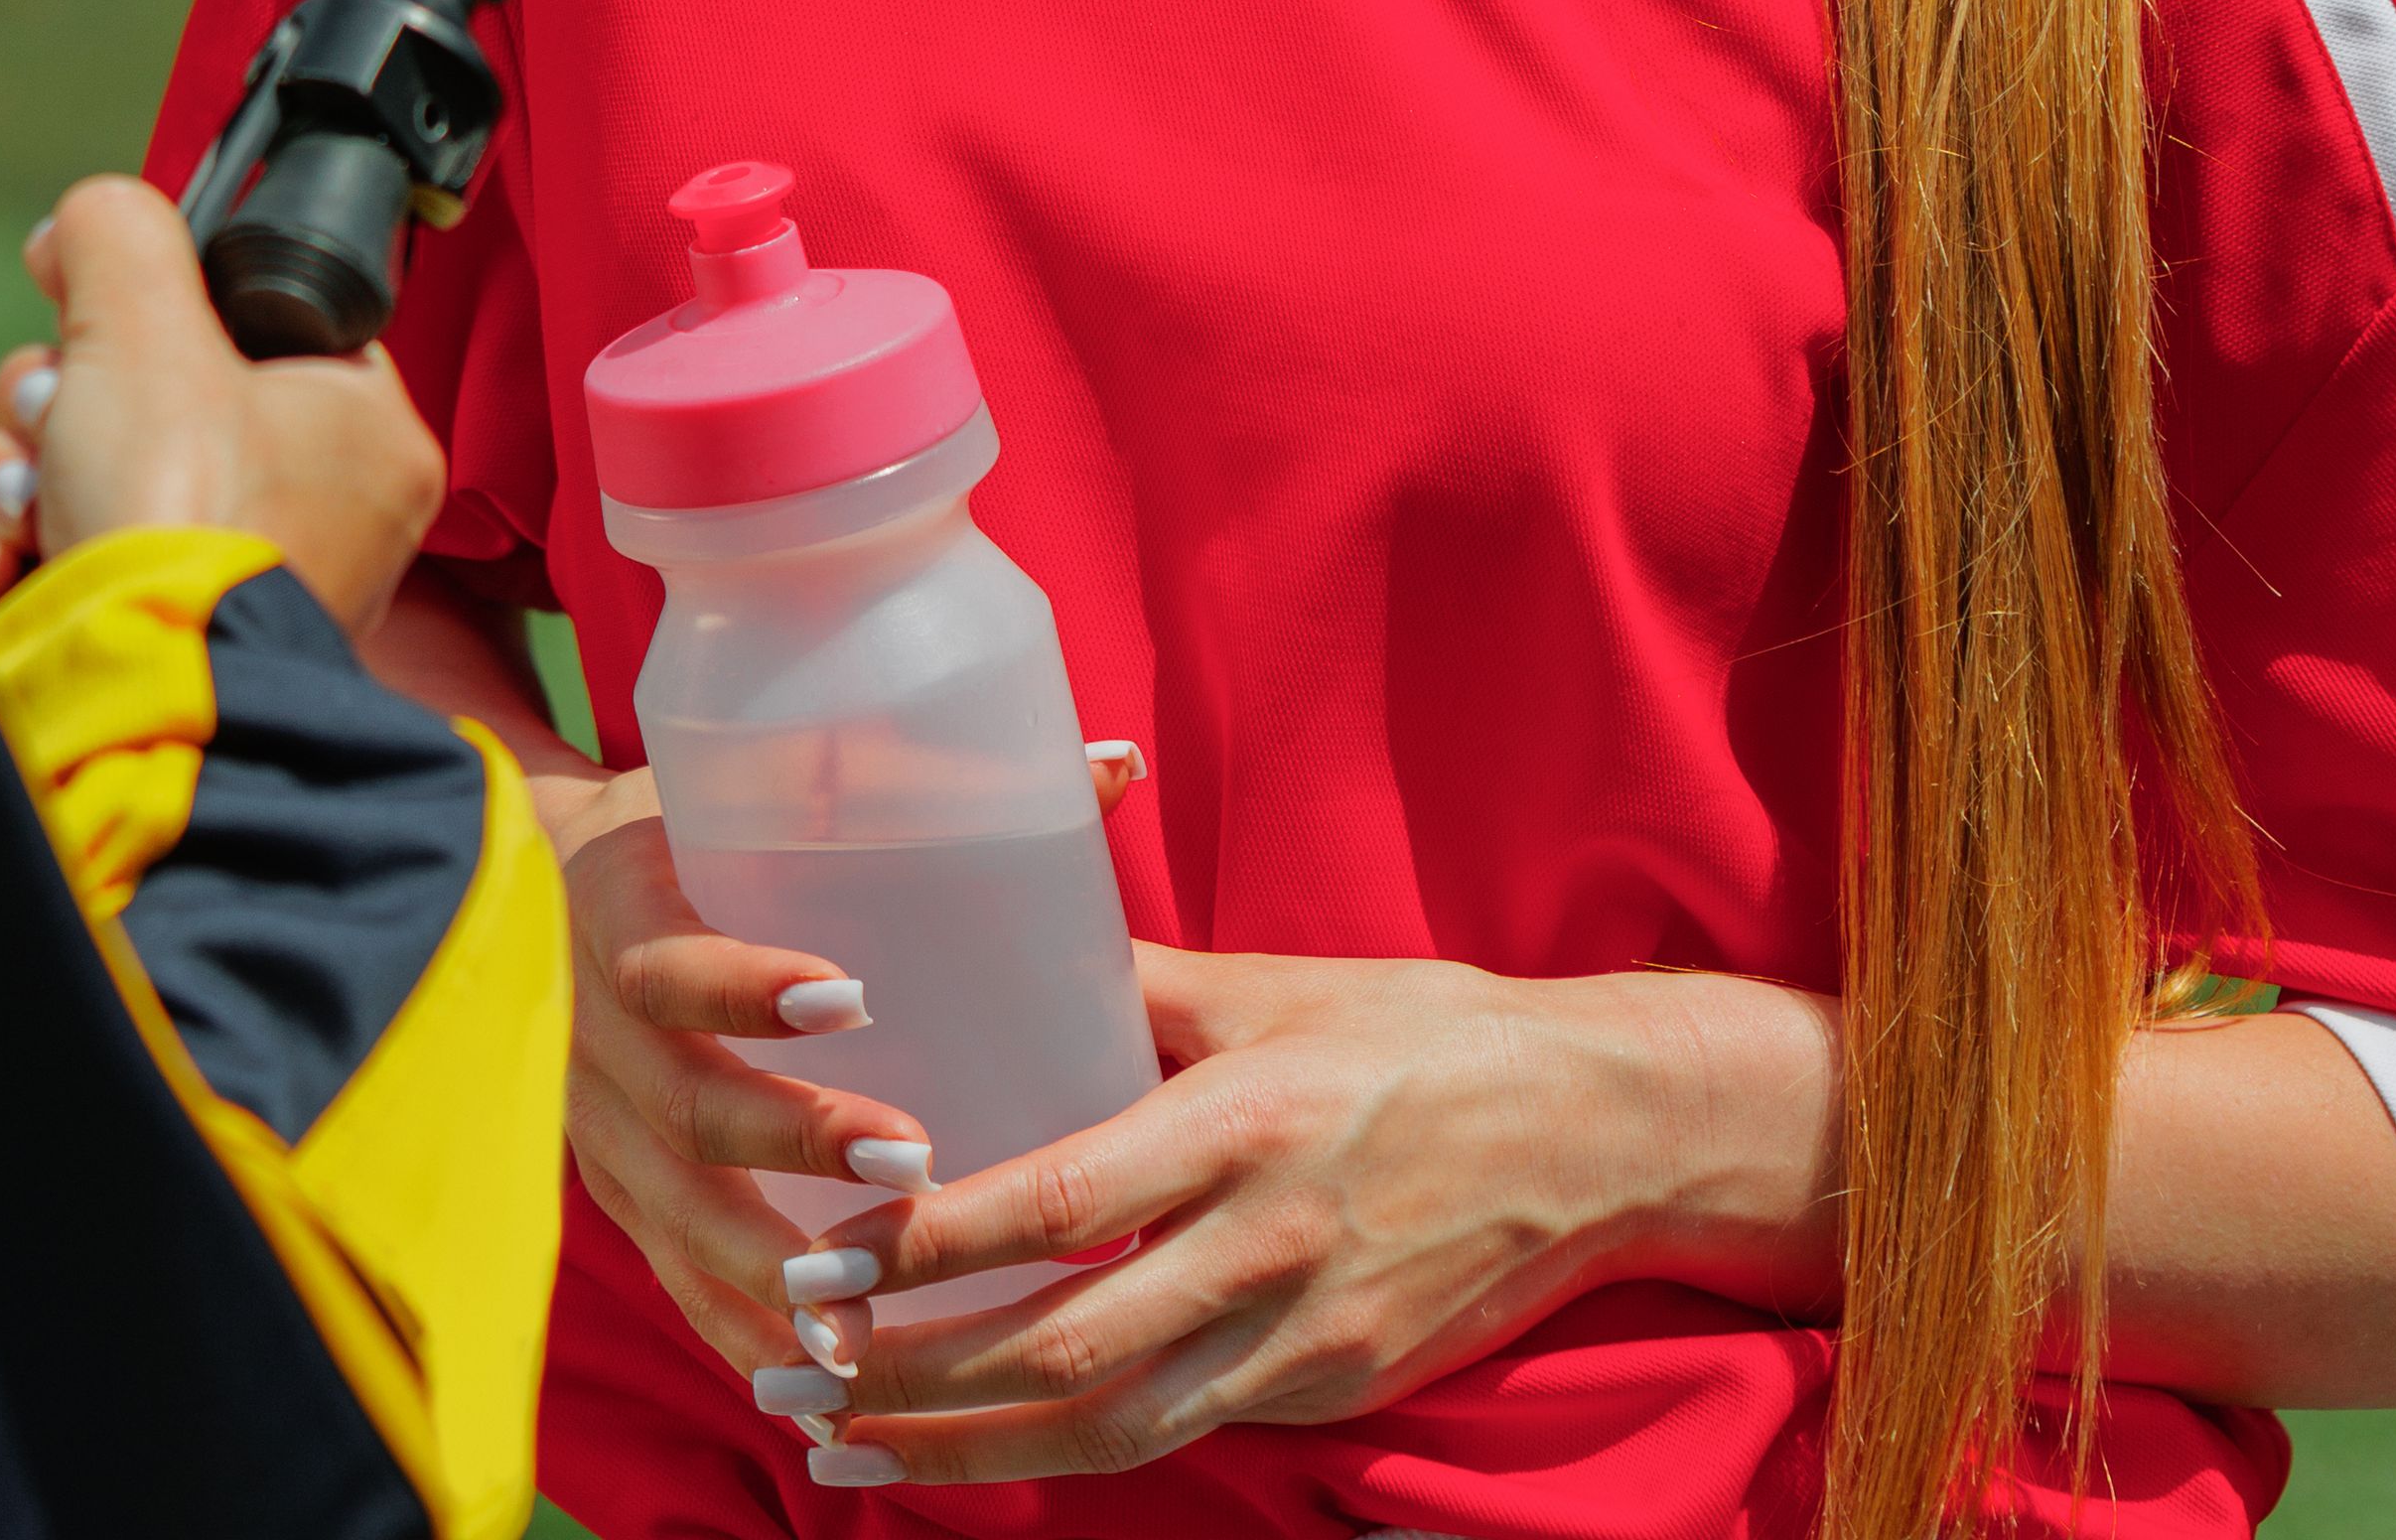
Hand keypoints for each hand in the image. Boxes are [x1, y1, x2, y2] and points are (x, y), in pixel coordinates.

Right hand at [0, 176, 439, 640]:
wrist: (127, 705)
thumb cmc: (176, 515)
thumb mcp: (144, 320)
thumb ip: (118, 234)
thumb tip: (82, 229)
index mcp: (358, 437)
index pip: (250, 323)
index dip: (155, 303)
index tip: (87, 298)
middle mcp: (304, 516)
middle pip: (137, 393)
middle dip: (57, 401)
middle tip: (59, 427)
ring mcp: (212, 587)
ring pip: (68, 468)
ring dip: (11, 474)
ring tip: (27, 512)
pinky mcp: (127, 640)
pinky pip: (41, 555)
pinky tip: (0, 570)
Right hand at [554, 743, 1166, 1420]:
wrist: (528, 892)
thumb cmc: (687, 829)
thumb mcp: (760, 781)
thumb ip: (920, 777)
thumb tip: (1115, 763)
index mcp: (621, 917)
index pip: (670, 964)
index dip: (747, 984)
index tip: (853, 997)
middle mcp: (595, 1039)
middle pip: (686, 1113)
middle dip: (796, 1148)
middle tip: (915, 1164)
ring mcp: (598, 1135)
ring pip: (681, 1224)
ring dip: (773, 1279)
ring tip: (870, 1325)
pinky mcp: (619, 1201)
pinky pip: (679, 1287)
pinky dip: (749, 1340)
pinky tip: (826, 1391)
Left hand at [772, 946, 1840, 1488]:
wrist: (1609, 1132)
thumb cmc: (1431, 1033)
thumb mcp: (1278, 985)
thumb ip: (1134, 983)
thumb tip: (1003, 940)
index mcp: (1245, 1124)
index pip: (1057, 1203)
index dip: (928, 1245)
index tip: (821, 1260)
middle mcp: (1270, 1248)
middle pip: (1062, 1351)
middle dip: (909, 1381)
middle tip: (786, 1380)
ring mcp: (1306, 1339)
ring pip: (1110, 1430)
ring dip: (966, 1451)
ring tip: (841, 1453)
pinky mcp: (1334, 1390)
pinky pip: (1180, 1432)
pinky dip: (1069, 1451)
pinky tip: (981, 1448)